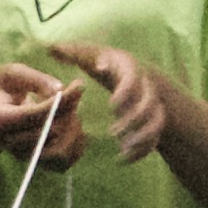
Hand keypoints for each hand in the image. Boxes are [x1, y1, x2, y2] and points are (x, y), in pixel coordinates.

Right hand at [0, 55, 86, 167]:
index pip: (38, 115)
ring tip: (69, 106)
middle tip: (74, 91)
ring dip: (74, 126)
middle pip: (52, 132)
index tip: (79, 84)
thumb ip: (35, 79)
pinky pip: (66, 160)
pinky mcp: (37, 162)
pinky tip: (71, 121)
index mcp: (1, 121)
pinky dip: (76, 140)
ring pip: (62, 150)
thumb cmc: (0, 88)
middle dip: (69, 110)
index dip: (62, 101)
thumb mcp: (11, 74)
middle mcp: (11, 144)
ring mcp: (24, 156)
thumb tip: (60, 90)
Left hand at [47, 41, 176, 164]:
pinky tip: (123, 159)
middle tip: (113, 132)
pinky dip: (141, 151)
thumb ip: (73, 53)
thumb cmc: (108, 64)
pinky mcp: (152, 122)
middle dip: (133, 119)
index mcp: (130, 69)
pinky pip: (155, 139)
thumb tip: (51, 48)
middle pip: (149, 103)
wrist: (138, 75)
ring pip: (156, 123)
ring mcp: (152, 105)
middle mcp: (146, 87)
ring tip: (123, 149)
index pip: (134, 79)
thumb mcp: (92, 55)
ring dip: (142, 138)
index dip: (125, 93)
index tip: (111, 105)